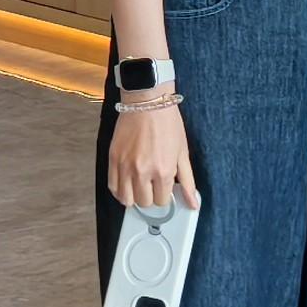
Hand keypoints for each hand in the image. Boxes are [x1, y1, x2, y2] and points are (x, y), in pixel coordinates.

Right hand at [106, 96, 198, 212]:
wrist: (147, 102)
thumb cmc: (167, 123)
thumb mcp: (182, 153)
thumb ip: (188, 181)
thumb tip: (193, 204)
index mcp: (163, 171)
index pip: (162, 201)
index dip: (164, 194)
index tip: (164, 185)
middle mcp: (143, 172)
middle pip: (144, 202)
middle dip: (150, 195)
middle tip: (152, 183)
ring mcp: (125, 166)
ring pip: (126, 199)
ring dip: (134, 196)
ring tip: (139, 185)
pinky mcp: (113, 159)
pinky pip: (112, 186)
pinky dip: (119, 189)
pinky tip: (127, 182)